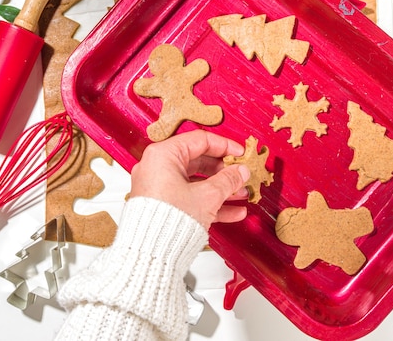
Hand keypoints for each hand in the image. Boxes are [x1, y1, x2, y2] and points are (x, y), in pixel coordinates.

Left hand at [129, 130, 250, 228]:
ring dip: (221, 188)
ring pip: (195, 182)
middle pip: (198, 161)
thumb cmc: (167, 221)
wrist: (151, 252)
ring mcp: (158, 187)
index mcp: (163, 155)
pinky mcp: (162, 205)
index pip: (200, 140)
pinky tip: (231, 212)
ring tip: (240, 194)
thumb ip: (228, 180)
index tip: (240, 153)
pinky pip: (189, 198)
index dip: (225, 146)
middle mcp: (156, 168)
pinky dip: (209, 202)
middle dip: (224, 171)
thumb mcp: (207, 196)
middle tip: (241, 174)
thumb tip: (240, 172)